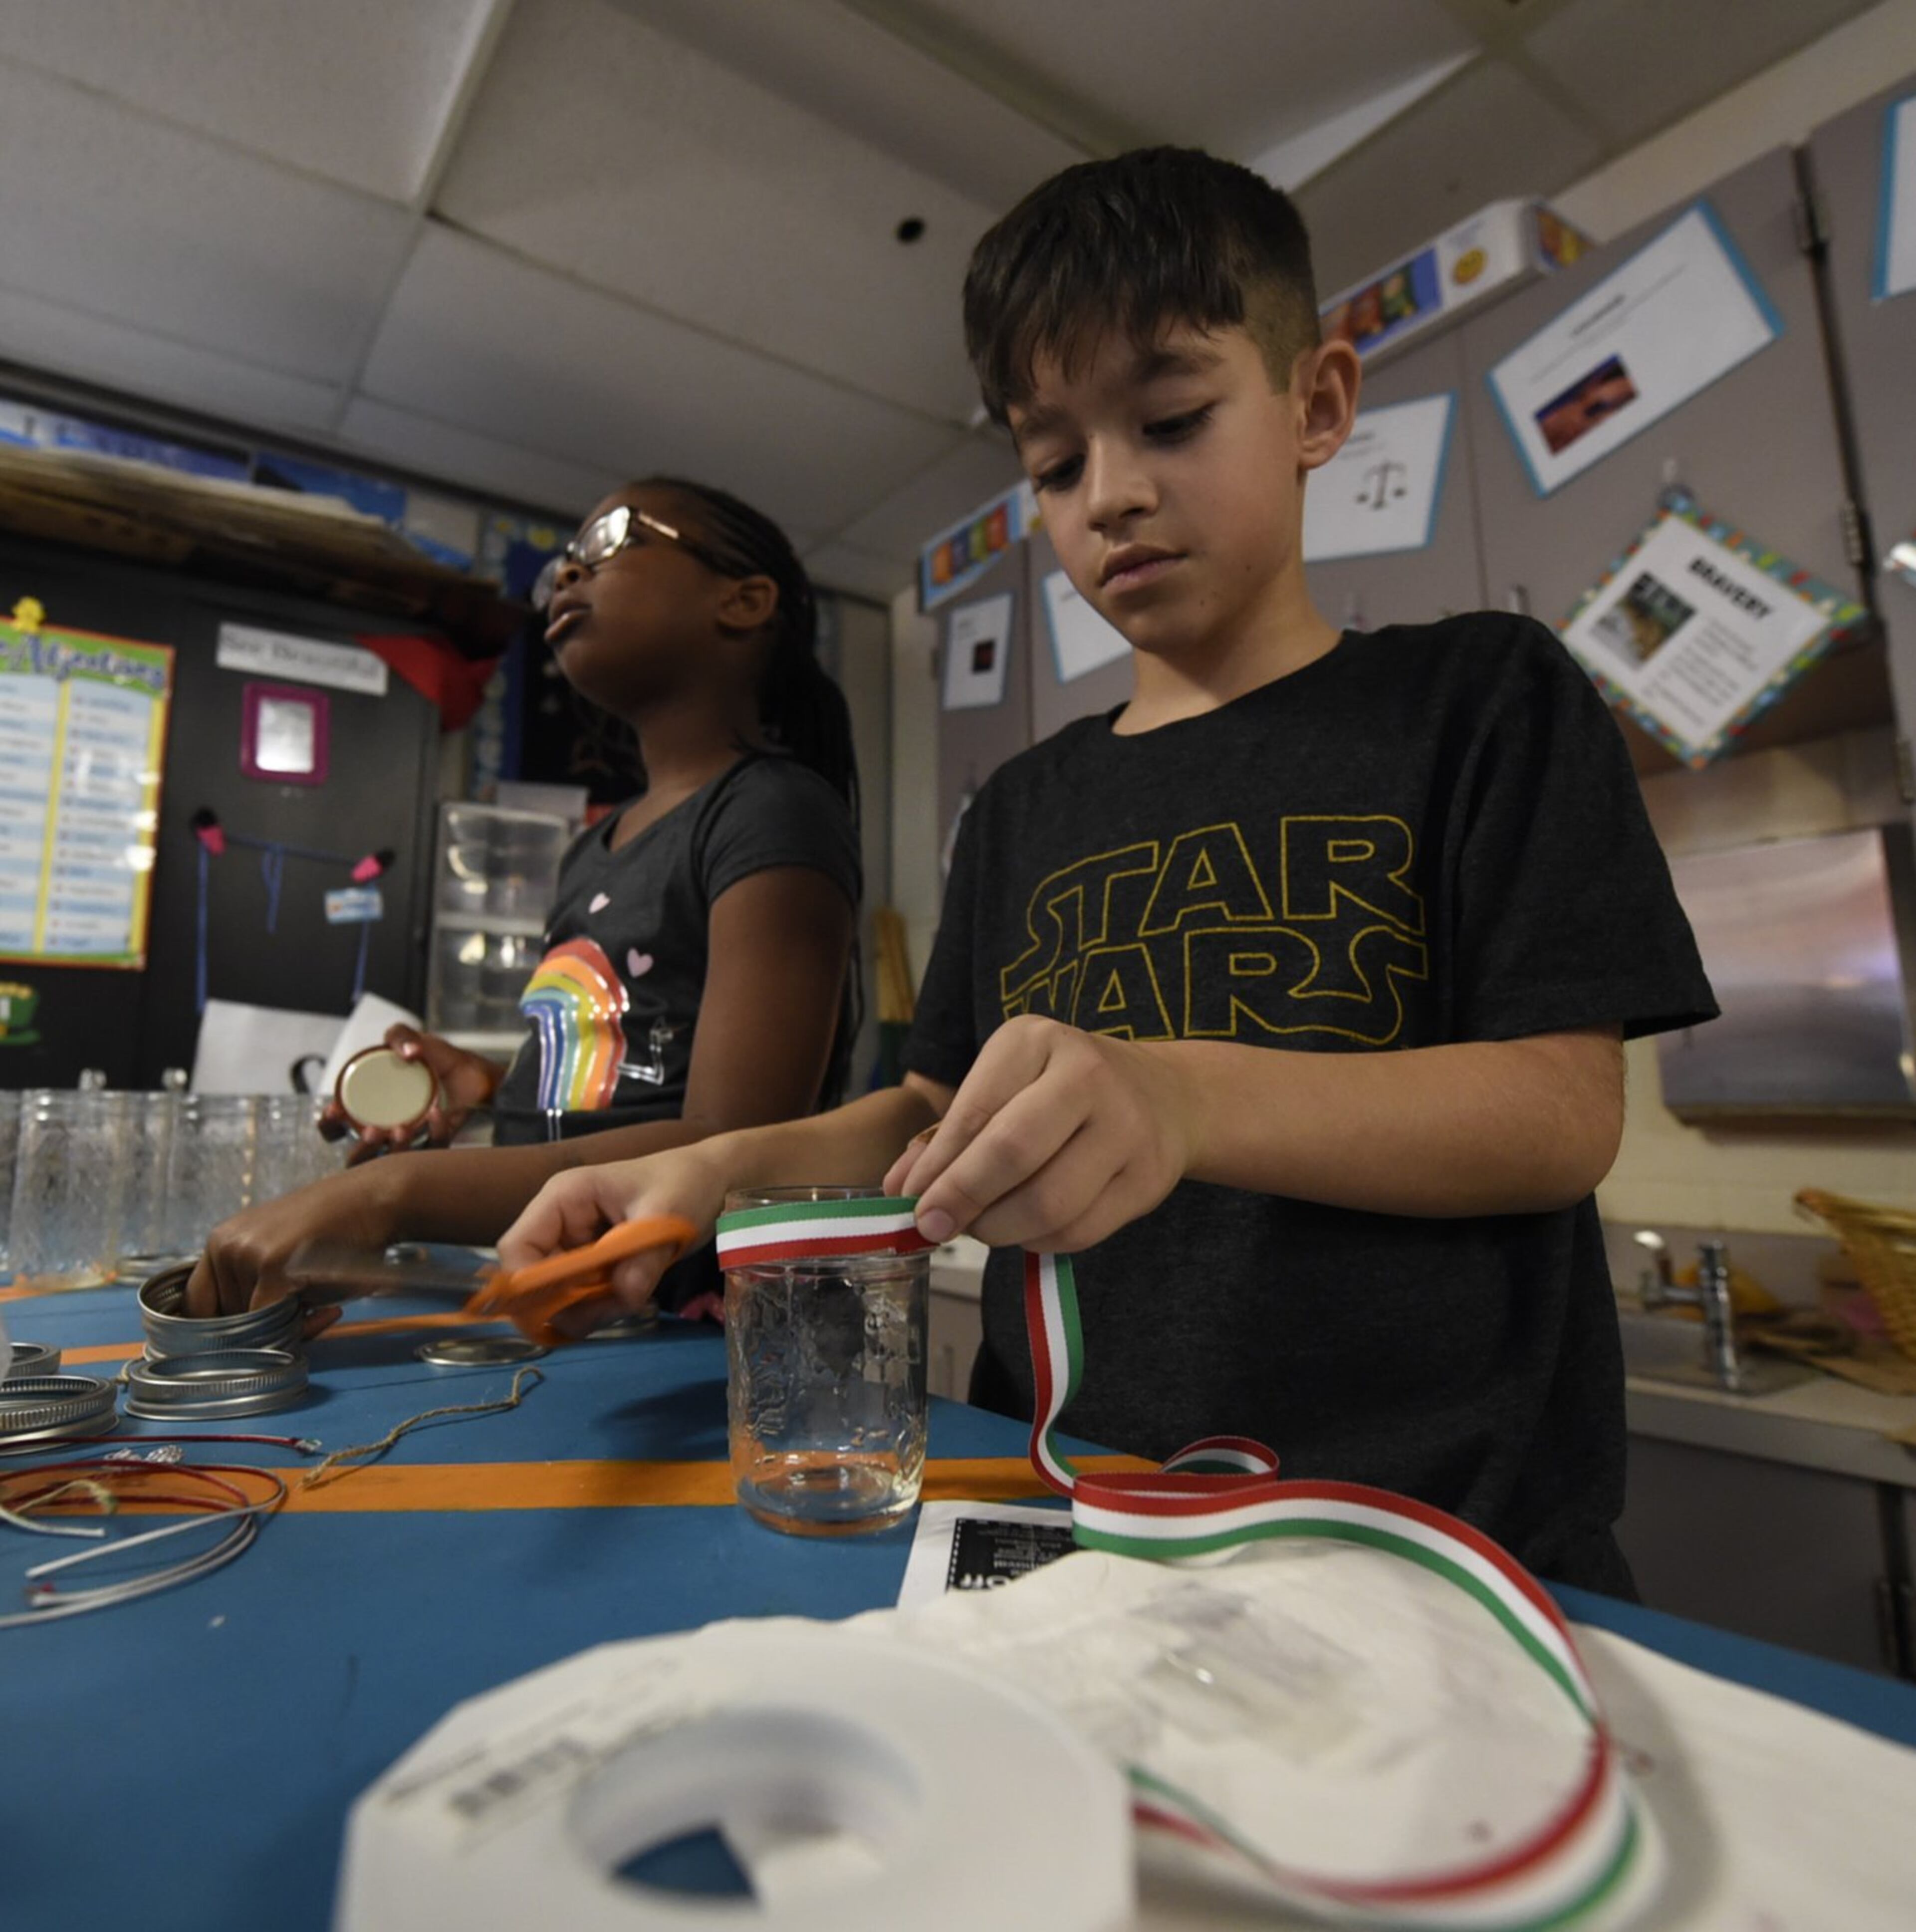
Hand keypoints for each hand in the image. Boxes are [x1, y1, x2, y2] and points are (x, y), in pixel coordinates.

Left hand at [184, 1163, 403, 1335]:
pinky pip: (269, 1322)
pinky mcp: (271, 1263)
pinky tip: (327, 1311)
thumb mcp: (283, 1261)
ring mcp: (244, 1253)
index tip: (247, 1344)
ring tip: (322, 1308)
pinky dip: (298, 1328)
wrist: (375, 1200)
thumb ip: (256, 1294)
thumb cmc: (337, 1234)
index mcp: (221, 1243)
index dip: (219, 1333)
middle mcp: (224, 1245)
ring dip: (285, 1329)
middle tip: (305, 1320)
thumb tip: (242, 1346)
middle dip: (261, 1332)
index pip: (196, 1306)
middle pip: (223, 1320)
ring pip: (247, 1324)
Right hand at [318, 1024, 503, 1163]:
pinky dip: (434, 1133)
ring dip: (391, 1150)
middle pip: (356, 1158)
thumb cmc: (441, 1062)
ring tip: (401, 1129)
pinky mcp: (436, 1149)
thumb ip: (399, 1035)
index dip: (329, 1124)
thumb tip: (406, 1052)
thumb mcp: (416, 1042)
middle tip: (370, 1131)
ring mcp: (410, 1146)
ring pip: (389, 1166)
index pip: (335, 1129)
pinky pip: (431, 1152)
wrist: (481, 1076)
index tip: (335, 1111)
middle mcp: (384, 1134)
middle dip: (359, 1148)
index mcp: (368, 1112)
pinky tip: (437, 1114)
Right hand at [497, 1144, 733, 1336]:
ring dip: (591, 1309)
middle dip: (570, 1303)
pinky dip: (603, 1308)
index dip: (529, 1284)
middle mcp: (559, 1224)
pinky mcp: (593, 1267)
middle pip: (534, 1281)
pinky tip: (633, 1294)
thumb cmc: (685, 1183)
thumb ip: (643, 1258)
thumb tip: (625, 1296)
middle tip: (617, 1304)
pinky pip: (582, 1300)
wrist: (711, 1182)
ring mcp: (574, 1247)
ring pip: (559, 1297)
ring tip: (635, 1294)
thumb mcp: (667, 1214)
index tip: (567, 1307)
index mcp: (563, 1198)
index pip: (516, 1247)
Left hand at [882, 1015, 1197, 1251]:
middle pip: (1013, 1153)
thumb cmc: (1060, 1091)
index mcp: (1037, 1041)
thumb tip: (900, 1189)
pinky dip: (1040, 1241)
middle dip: (963, 1199)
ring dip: (1000, 1229)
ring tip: (985, 1225)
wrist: (1162, 1095)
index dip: (938, 1166)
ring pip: (1047, 1204)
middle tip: (934, 1227)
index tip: (910, 1202)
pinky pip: (1079, 1231)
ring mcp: (1126, 1129)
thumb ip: (949, 1133)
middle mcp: (1086, 1076)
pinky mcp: (1147, 1179)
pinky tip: (1027, 1228)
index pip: (976, 1111)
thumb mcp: (1004, 1085)